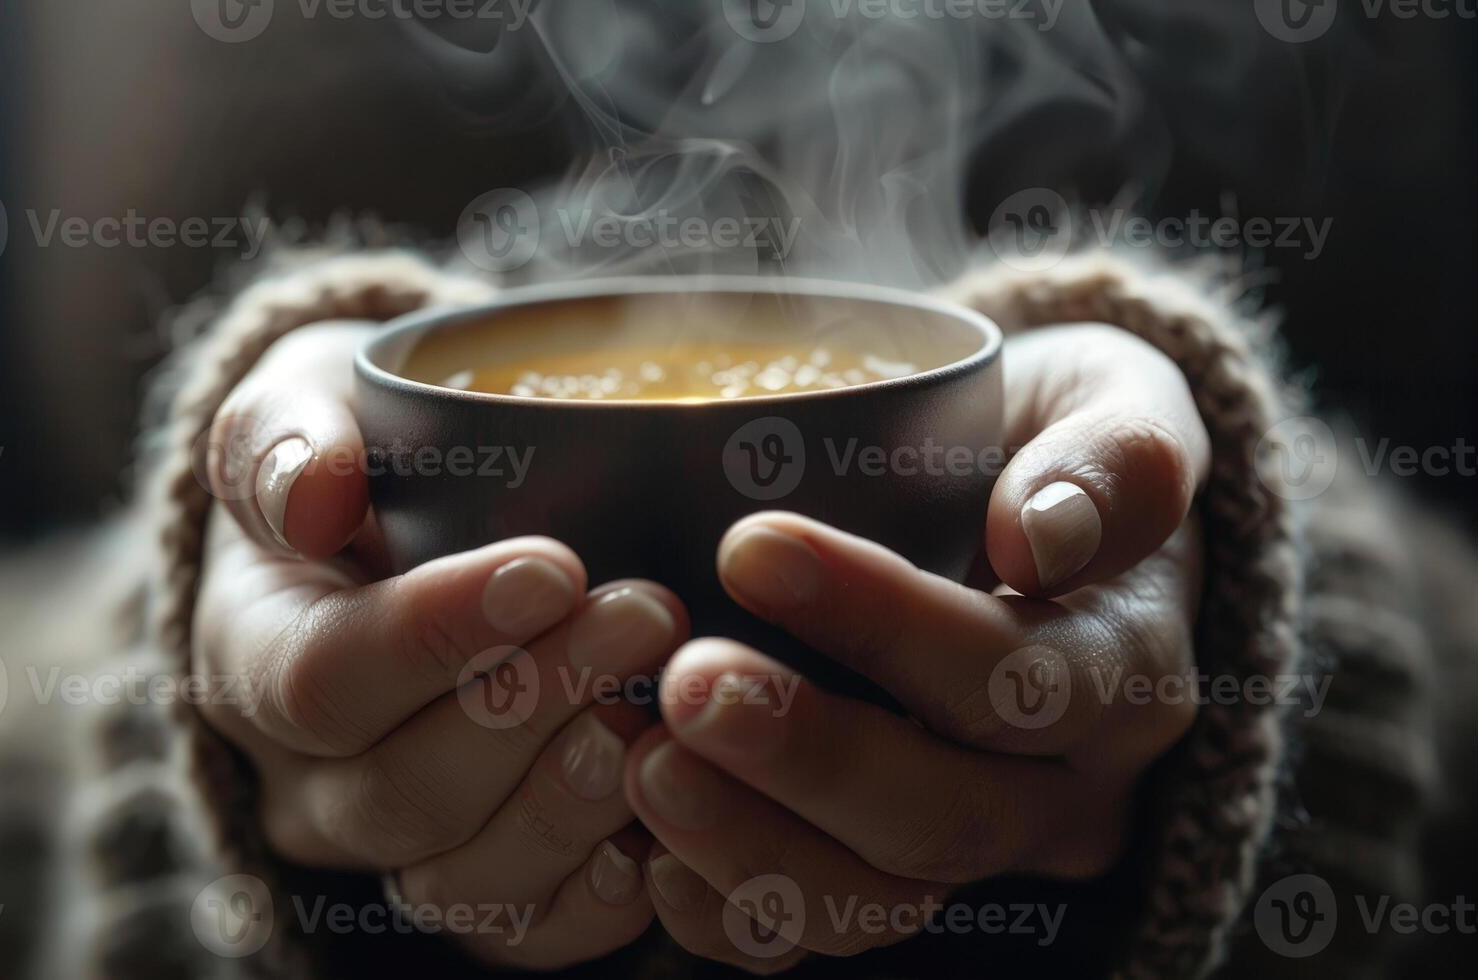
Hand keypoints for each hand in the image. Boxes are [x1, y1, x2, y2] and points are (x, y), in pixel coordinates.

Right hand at [191, 323, 689, 967]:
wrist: (394, 531)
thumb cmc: (359, 456)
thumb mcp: (303, 406)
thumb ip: (285, 439)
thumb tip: (312, 496)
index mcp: (252, 655)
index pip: (320, 679)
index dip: (437, 635)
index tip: (554, 566)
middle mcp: (308, 777)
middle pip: (403, 789)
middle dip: (534, 707)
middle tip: (647, 615)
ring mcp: (392, 846)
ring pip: (461, 881)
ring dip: (571, 804)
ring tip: (660, 715)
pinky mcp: (479, 884)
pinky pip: (524, 932)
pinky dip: (600, 898)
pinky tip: (669, 824)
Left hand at [622, 324, 1209, 969]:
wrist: (1032, 522)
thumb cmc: (1052, 445)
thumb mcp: (1119, 401)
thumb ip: (1115, 457)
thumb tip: (1043, 536)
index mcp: (1122, 669)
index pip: (1019, 675)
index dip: (889, 626)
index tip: (751, 546)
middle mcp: (1060, 785)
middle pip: (945, 817)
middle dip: (807, 759)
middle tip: (684, 682)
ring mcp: (975, 845)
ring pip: (878, 900)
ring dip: (748, 844)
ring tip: (640, 759)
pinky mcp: (891, 871)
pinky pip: (815, 930)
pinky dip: (726, 907)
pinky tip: (643, 846)